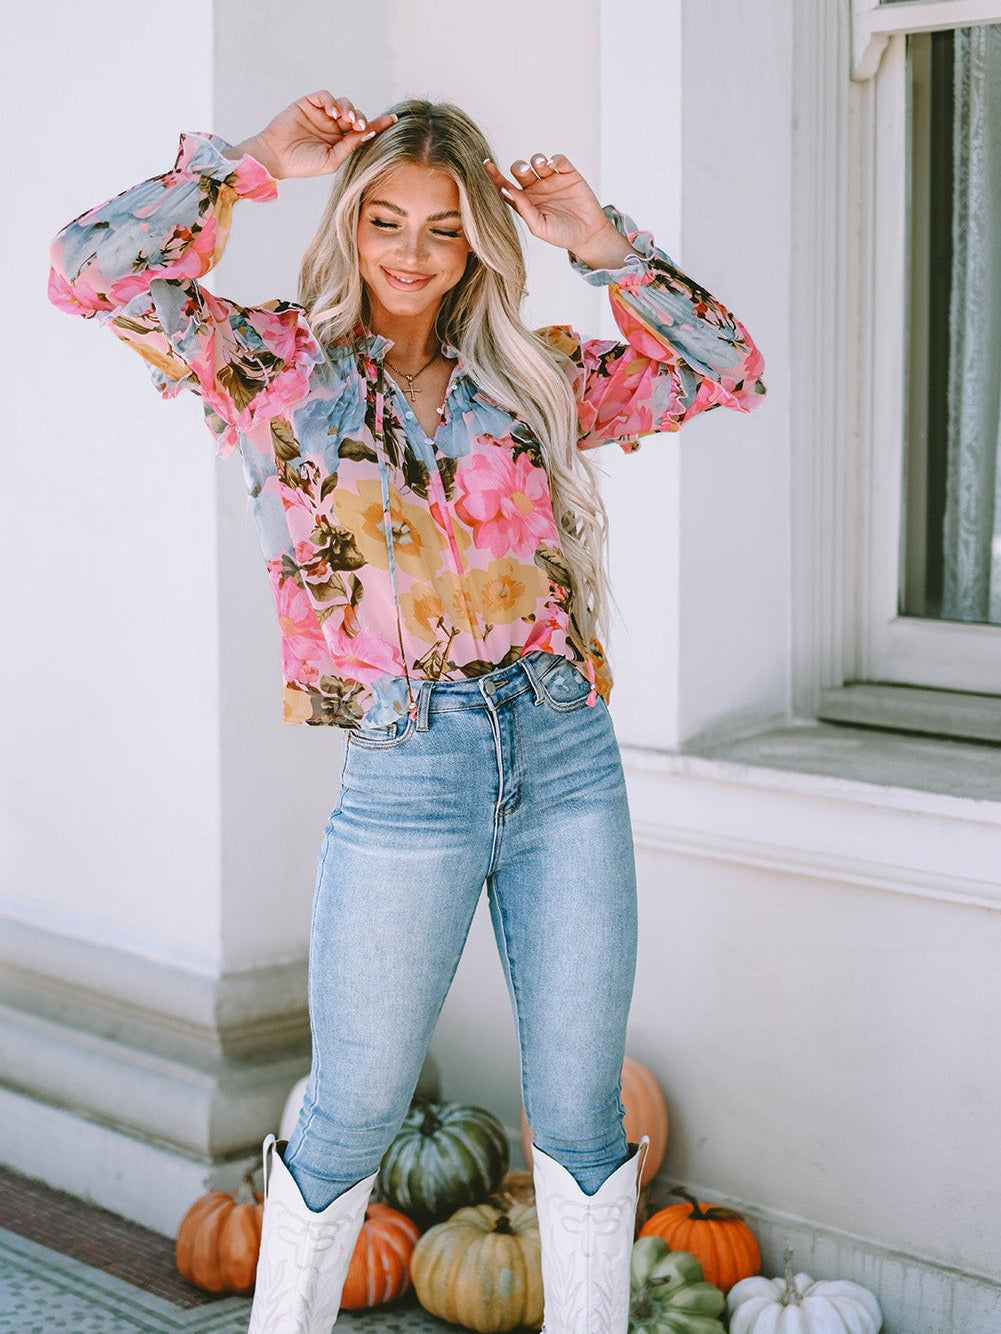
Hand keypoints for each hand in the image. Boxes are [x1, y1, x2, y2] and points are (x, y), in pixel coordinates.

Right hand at [228, 92, 396, 179]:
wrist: (276, 157)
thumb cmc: (303, 164)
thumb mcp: (331, 160)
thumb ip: (349, 147)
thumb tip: (368, 134)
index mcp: (341, 141)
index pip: (363, 130)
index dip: (378, 124)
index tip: (393, 120)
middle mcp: (333, 126)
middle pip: (356, 115)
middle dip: (360, 118)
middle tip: (358, 126)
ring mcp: (321, 114)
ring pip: (343, 103)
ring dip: (348, 109)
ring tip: (346, 119)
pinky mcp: (309, 103)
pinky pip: (325, 96)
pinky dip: (332, 101)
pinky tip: (332, 111)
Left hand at [484, 154, 634, 268]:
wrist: (588, 235)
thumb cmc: (561, 234)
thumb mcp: (539, 226)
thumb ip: (524, 209)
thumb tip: (507, 190)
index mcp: (524, 201)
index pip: (506, 186)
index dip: (495, 176)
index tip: (486, 165)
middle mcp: (535, 188)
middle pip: (520, 170)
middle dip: (519, 167)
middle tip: (523, 171)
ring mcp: (551, 179)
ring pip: (537, 162)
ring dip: (536, 160)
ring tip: (540, 165)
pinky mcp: (568, 174)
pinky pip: (558, 160)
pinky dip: (554, 159)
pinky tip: (553, 165)